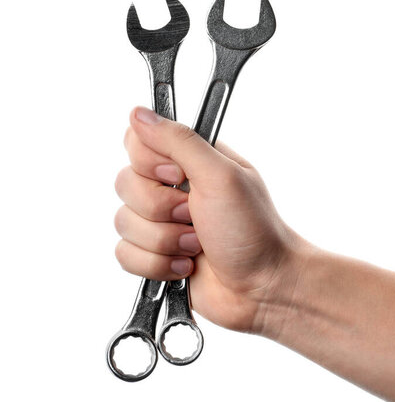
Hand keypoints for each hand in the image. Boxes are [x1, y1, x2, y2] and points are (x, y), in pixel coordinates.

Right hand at [114, 106, 302, 332]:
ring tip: (197, 245)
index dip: (150, 163)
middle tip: (196, 217)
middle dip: (162, 209)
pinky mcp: (156, 255)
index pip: (138, 142)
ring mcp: (163, 223)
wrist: (263, 288)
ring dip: (164, 240)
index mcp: (191, 161)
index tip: (178, 178)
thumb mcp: (221, 176)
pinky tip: (186, 267)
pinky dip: (157, 264)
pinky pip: (125, 254)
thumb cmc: (253, 230)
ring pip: (123, 221)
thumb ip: (179, 141)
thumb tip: (139, 113)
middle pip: (125, 183)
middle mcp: (173, 188)